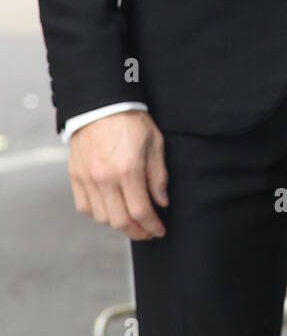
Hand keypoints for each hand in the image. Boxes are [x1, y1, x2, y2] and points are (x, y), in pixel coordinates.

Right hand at [68, 110, 168, 240]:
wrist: (100, 104)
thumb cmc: (130, 119)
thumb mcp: (155, 142)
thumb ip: (158, 175)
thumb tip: (161, 202)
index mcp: (128, 170)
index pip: (141, 212)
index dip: (152, 226)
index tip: (159, 231)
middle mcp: (105, 178)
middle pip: (120, 222)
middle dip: (138, 232)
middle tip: (148, 232)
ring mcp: (88, 179)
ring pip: (102, 218)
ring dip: (118, 224)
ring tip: (131, 219)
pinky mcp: (76, 176)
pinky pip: (85, 207)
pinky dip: (98, 213)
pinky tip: (110, 208)